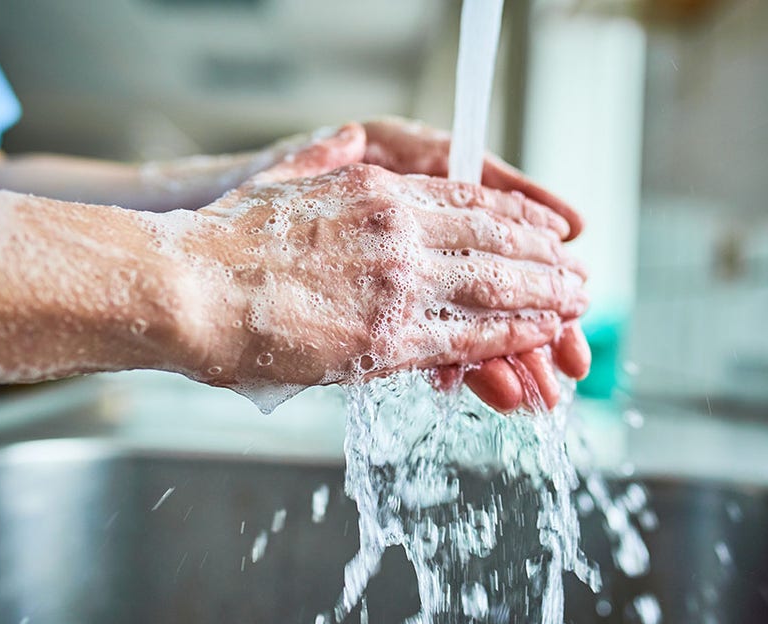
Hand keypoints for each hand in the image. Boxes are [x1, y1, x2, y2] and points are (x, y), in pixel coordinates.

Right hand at [165, 124, 586, 392]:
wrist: (189, 290)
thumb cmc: (220, 244)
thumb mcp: (279, 181)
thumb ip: (323, 165)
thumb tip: (343, 143)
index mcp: (373, 190)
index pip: (467, 197)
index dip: (514, 214)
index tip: (544, 226)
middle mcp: (397, 229)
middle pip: (494, 238)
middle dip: (543, 257)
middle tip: (578, 270)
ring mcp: (398, 282)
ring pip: (496, 285)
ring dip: (545, 295)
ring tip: (578, 303)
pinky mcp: (389, 337)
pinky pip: (470, 336)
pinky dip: (513, 335)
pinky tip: (540, 336)